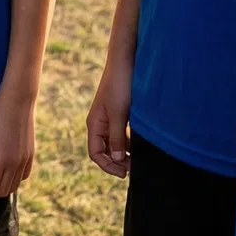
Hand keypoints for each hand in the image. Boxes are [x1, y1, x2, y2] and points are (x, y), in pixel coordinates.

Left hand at [0, 88, 34, 199]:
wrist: (17, 102)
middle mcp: (14, 164)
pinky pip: (23, 176)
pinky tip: (4, 171)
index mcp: (0, 161)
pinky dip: (13, 180)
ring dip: (0, 188)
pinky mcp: (30, 155)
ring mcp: (24, 160)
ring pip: (14, 186)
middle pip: (2, 191)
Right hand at [86, 57, 132, 177]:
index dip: (108, 166)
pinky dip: (130, 143)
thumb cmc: (120, 86)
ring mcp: (110, 119)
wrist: (126, 62)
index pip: (96, 154)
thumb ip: (116, 138)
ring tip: (140, 160)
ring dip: (125, 154)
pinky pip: (123, 135)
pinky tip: (141, 146)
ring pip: (115, 144)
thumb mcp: (119, 114)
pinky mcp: (121, 114)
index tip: (124, 173)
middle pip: (105, 151)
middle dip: (118, 162)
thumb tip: (117, 160)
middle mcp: (100, 124)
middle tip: (135, 170)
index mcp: (94, 124)